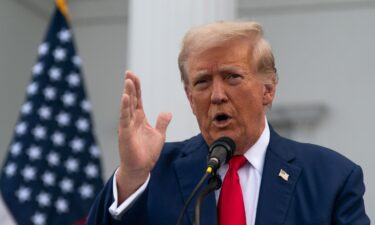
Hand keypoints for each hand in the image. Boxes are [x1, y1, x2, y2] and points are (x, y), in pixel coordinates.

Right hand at [116, 71, 171, 201]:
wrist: (140, 168)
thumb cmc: (147, 153)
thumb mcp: (159, 135)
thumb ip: (162, 122)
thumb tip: (167, 112)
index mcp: (139, 118)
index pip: (137, 99)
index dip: (137, 87)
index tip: (134, 76)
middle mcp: (131, 120)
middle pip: (131, 99)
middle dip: (130, 86)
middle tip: (129, 73)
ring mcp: (127, 126)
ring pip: (127, 106)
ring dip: (128, 93)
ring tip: (128, 81)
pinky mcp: (125, 133)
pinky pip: (124, 118)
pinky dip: (124, 108)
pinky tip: (125, 97)